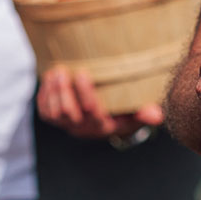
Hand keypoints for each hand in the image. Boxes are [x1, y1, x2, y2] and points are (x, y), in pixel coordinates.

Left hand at [36, 66, 163, 139]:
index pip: (91, 112)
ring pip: (53, 114)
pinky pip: (45, 113)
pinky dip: (44, 97)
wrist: (107, 121)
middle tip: (62, 71)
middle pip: (67, 114)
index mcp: (103, 126)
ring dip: (52, 92)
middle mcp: (84, 128)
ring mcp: (68, 125)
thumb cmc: (124, 112)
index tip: (83, 74)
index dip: (85, 94)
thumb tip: (157, 114)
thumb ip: (145, 113)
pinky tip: (48, 80)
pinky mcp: (57, 120)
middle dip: (63, 92)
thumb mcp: (136, 113)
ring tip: (55, 72)